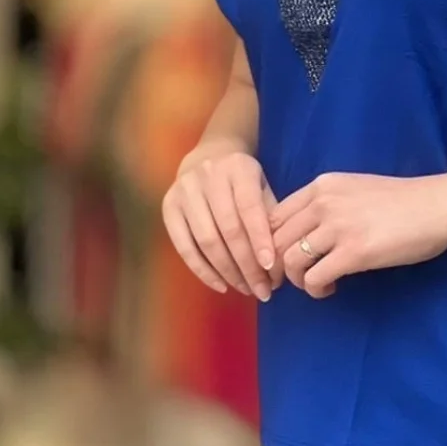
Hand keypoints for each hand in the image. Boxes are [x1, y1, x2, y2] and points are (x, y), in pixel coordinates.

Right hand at [161, 147, 281, 299]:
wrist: (210, 155)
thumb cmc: (244, 179)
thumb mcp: (263, 187)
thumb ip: (271, 217)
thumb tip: (278, 263)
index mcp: (238, 168)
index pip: (249, 208)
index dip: (260, 239)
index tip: (271, 268)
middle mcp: (208, 176)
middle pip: (228, 228)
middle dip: (247, 264)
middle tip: (263, 289)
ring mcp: (184, 191)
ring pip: (206, 240)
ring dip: (227, 271)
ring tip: (246, 289)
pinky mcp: (168, 206)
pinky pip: (184, 246)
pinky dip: (202, 270)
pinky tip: (221, 285)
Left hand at [269, 171, 446, 299]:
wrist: (439, 206)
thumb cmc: (402, 201)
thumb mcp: (354, 190)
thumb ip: (326, 205)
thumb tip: (302, 235)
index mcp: (321, 186)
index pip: (273, 216)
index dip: (269, 244)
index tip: (280, 260)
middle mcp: (323, 203)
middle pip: (275, 241)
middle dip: (276, 267)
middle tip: (290, 282)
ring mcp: (338, 227)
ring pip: (290, 261)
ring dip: (297, 281)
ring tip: (315, 285)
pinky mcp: (354, 252)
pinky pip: (314, 278)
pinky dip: (315, 290)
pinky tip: (329, 290)